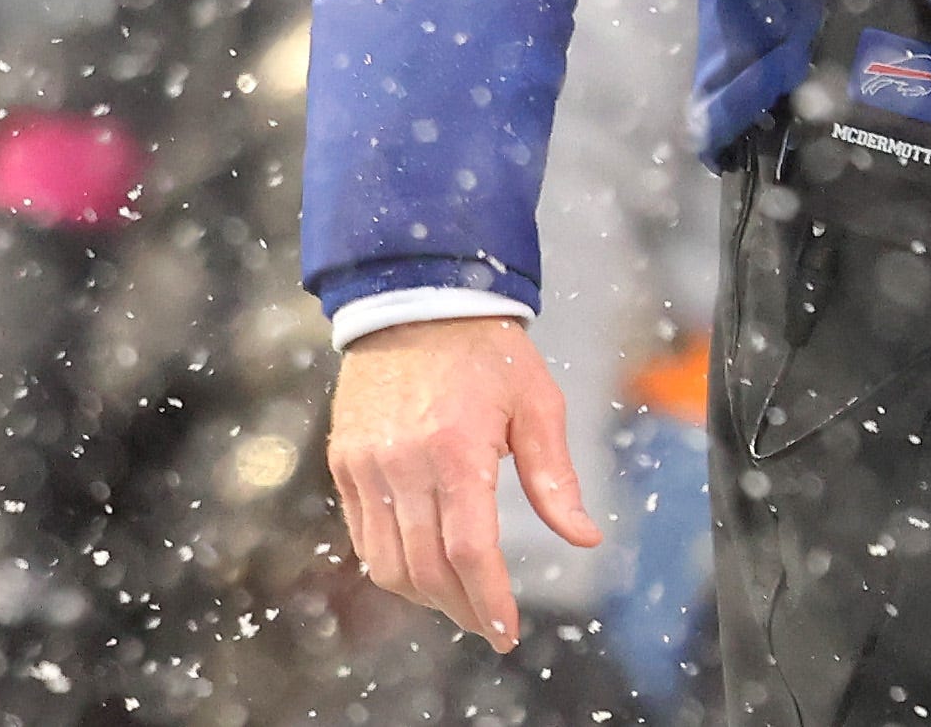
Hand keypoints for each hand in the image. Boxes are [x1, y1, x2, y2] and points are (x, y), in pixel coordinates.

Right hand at [326, 316, 601, 649]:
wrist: (417, 298)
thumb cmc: (487, 350)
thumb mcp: (537, 403)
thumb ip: (555, 478)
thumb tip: (585, 537)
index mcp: (455, 449)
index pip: (469, 551)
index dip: (488, 600)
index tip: (505, 631)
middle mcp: (403, 463)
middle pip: (426, 568)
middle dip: (461, 608)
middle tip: (490, 622)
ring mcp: (366, 465)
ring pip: (386, 563)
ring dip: (424, 595)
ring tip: (459, 600)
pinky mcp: (345, 461)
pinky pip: (363, 536)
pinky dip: (392, 565)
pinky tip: (423, 567)